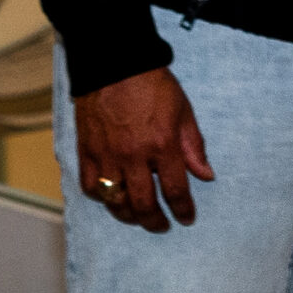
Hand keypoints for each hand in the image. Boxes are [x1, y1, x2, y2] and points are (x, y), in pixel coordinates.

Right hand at [73, 67, 212, 231]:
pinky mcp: (86, 152)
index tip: (186, 219)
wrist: (116, 67)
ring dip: (128, 216)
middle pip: (143, 203)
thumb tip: (206, 175)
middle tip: (162, 226)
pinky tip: (111, 199)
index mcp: (163, 145)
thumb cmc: (154, 86)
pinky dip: (101, 198)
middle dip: (155, 221)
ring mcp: (107, 156)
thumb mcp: (184, 112)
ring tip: (138, 218)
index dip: (183, 209)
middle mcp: (134, 156)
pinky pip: (90, 187)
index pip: (175, 189)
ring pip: (115, 201)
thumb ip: (194, 147)